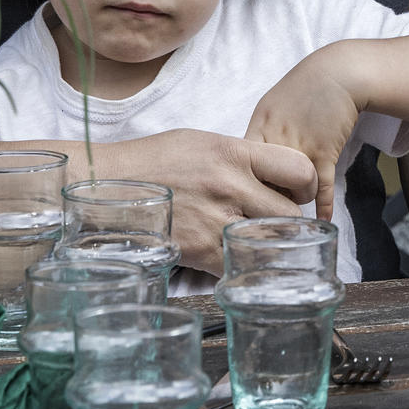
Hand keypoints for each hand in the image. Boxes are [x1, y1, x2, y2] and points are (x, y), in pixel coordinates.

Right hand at [108, 128, 317, 263]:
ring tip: (253, 242)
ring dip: (266, 246)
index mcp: (233, 152)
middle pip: (289, 213)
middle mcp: (229, 185)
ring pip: (268, 243)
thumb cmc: (151, 162)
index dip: (304, 184)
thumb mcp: (200, 142)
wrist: (104, 186)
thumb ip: (239, 158)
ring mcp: (214, 220)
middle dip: (288, 222)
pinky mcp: (198, 250)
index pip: (298, 168)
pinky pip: (236, 264)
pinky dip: (237, 265)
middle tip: (275, 224)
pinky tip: (228, 259)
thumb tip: (270, 175)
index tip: (297, 191)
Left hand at [245, 53, 364, 219]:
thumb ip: (260, 136)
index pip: (240, 167)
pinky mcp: (325, 153)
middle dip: (264, 201)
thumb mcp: (270, 108)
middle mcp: (276, 139)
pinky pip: (322, 187)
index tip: (244, 198)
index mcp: (259, 127)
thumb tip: (248, 163)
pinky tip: (321, 221)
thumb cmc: (304, 89)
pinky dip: (323, 206)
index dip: (242, 185)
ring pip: (290, 189)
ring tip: (294, 210)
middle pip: (262, 182)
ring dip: (294, 202)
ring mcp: (300, 147)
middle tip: (266, 214)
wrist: (339, 73)